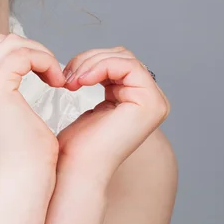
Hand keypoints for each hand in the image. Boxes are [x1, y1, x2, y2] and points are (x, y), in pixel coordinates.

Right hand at [0, 33, 65, 179]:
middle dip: (33, 52)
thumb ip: (1, 80)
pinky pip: (24, 55)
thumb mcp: (5, 108)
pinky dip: (46, 62)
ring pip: (14, 44)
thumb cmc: (22, 149)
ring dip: (42, 56)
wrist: (24, 178)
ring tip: (57, 79)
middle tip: (53, 74)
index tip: (44, 74)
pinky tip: (57, 82)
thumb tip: (16, 53)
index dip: (23, 56)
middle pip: (3, 42)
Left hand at [57, 46, 169, 184]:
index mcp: (140, 99)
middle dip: (89, 60)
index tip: (68, 75)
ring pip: (123, 58)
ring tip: (71, 81)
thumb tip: (98, 61)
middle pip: (122, 56)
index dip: (91, 60)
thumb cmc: (80, 144)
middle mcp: (154, 100)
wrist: (78, 167)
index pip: (119, 60)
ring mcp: (155, 102)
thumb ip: (105, 81)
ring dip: (90, 64)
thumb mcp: (96, 104)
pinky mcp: (151, 103)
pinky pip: (126, 65)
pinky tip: (82, 81)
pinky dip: (99, 67)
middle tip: (67, 77)